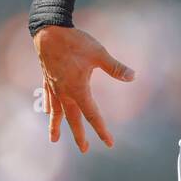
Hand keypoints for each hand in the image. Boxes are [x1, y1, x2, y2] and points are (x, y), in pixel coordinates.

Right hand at [34, 25, 134, 151]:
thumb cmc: (74, 42)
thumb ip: (115, 67)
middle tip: (84, 150)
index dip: (101, 130)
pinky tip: (49, 112)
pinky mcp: (47, 78)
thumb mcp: (99, 54)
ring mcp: (54, 86)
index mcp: (78, 89)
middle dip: (79, 135)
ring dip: (56, 126)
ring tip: (54, 140)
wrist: (48, 31)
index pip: (92, 115)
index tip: (108, 143)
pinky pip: (48, 98)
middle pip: (73, 119)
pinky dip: (50, 107)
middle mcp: (64, 92)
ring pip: (56, 112)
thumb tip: (133, 76)